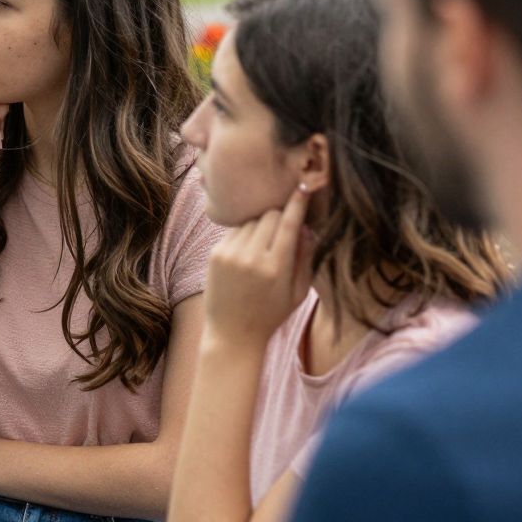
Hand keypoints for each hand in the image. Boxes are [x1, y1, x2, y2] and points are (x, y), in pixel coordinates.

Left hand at [204, 185, 312, 348]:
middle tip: (283, 231)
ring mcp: (229, 254)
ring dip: (261, 227)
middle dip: (280, 218)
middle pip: (269, 215)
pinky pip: (235, 231)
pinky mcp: (215, 254)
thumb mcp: (298, 292)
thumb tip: (307, 226)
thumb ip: (305, 257)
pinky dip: (245, 235)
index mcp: (276, 267)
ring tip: (264, 250)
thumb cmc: (271, 315)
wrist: (232, 334)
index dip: (297, 203)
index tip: (304, 187)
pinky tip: (247, 255)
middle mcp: (251, 258)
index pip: (288, 223)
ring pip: (251, 221)